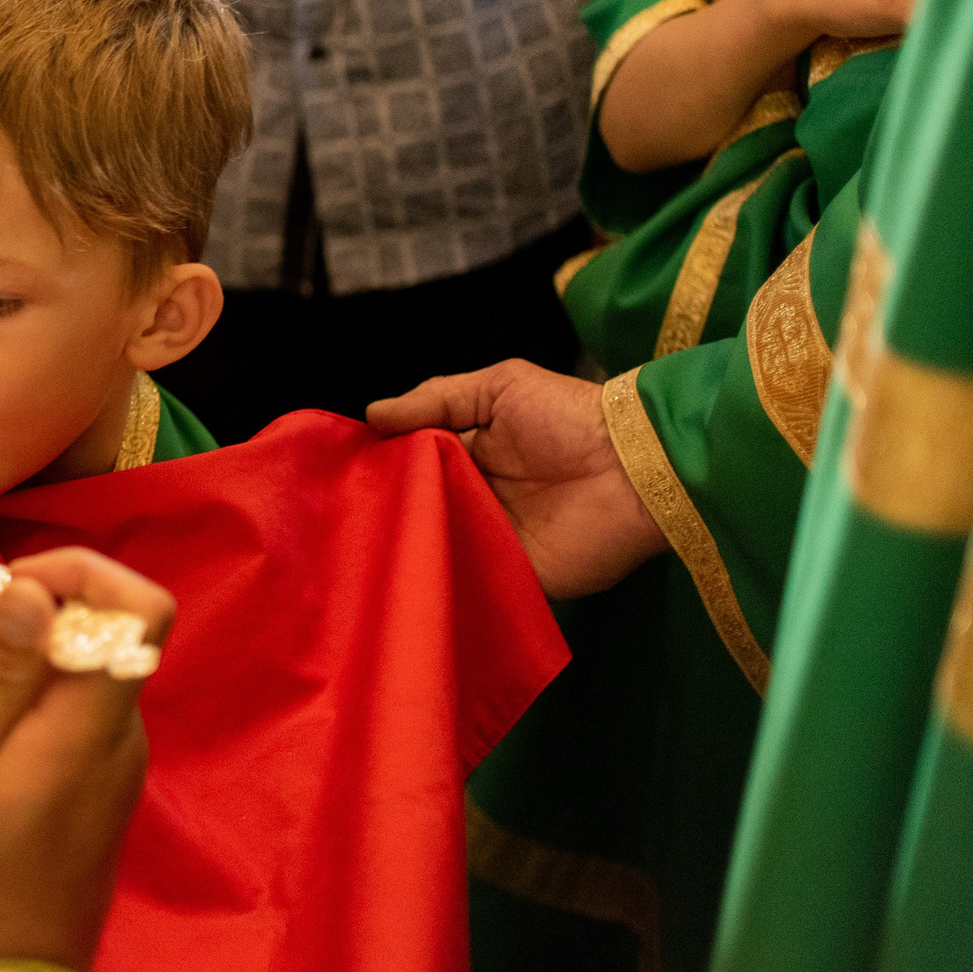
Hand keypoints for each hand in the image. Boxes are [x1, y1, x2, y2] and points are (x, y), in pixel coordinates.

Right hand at [0, 550, 175, 971]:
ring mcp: (104, 754)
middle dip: (4, 596)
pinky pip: (56, 696)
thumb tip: (32, 591)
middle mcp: (116, 728)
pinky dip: (5, 672)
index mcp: (93, 722)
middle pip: (87, 623)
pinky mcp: (84, 775)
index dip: (75, 573)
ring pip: (64, 656)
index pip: (139, 606)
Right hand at [366, 360, 664, 598]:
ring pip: (436, 549)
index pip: (411, 467)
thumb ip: (435, 400)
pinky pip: (470, 583)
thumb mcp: (498, 387)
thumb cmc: (570, 417)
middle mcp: (476, 499)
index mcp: (469, 455)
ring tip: (359, 554)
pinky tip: (406, 582)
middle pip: (417, 512)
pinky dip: (442, 583)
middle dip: (385, 516)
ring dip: (407, 551)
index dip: (380, 471)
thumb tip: (371, 415)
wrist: (633, 468)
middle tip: (340, 523)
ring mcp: (494, 541)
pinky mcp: (515, 578)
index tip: (339, 478)